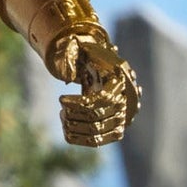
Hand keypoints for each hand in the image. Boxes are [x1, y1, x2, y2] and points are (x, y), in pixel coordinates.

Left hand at [56, 28, 140, 147]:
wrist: (101, 68)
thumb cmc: (88, 56)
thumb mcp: (80, 47)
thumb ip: (70, 50)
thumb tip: (67, 67)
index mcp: (119, 79)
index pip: (102, 99)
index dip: (79, 104)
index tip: (60, 99)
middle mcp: (125, 100)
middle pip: (97, 117)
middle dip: (73, 115)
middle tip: (62, 110)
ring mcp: (122, 116)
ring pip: (97, 131)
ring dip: (75, 127)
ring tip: (63, 117)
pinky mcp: (115, 128)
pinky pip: (99, 140)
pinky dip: (80, 139)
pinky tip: (67, 132)